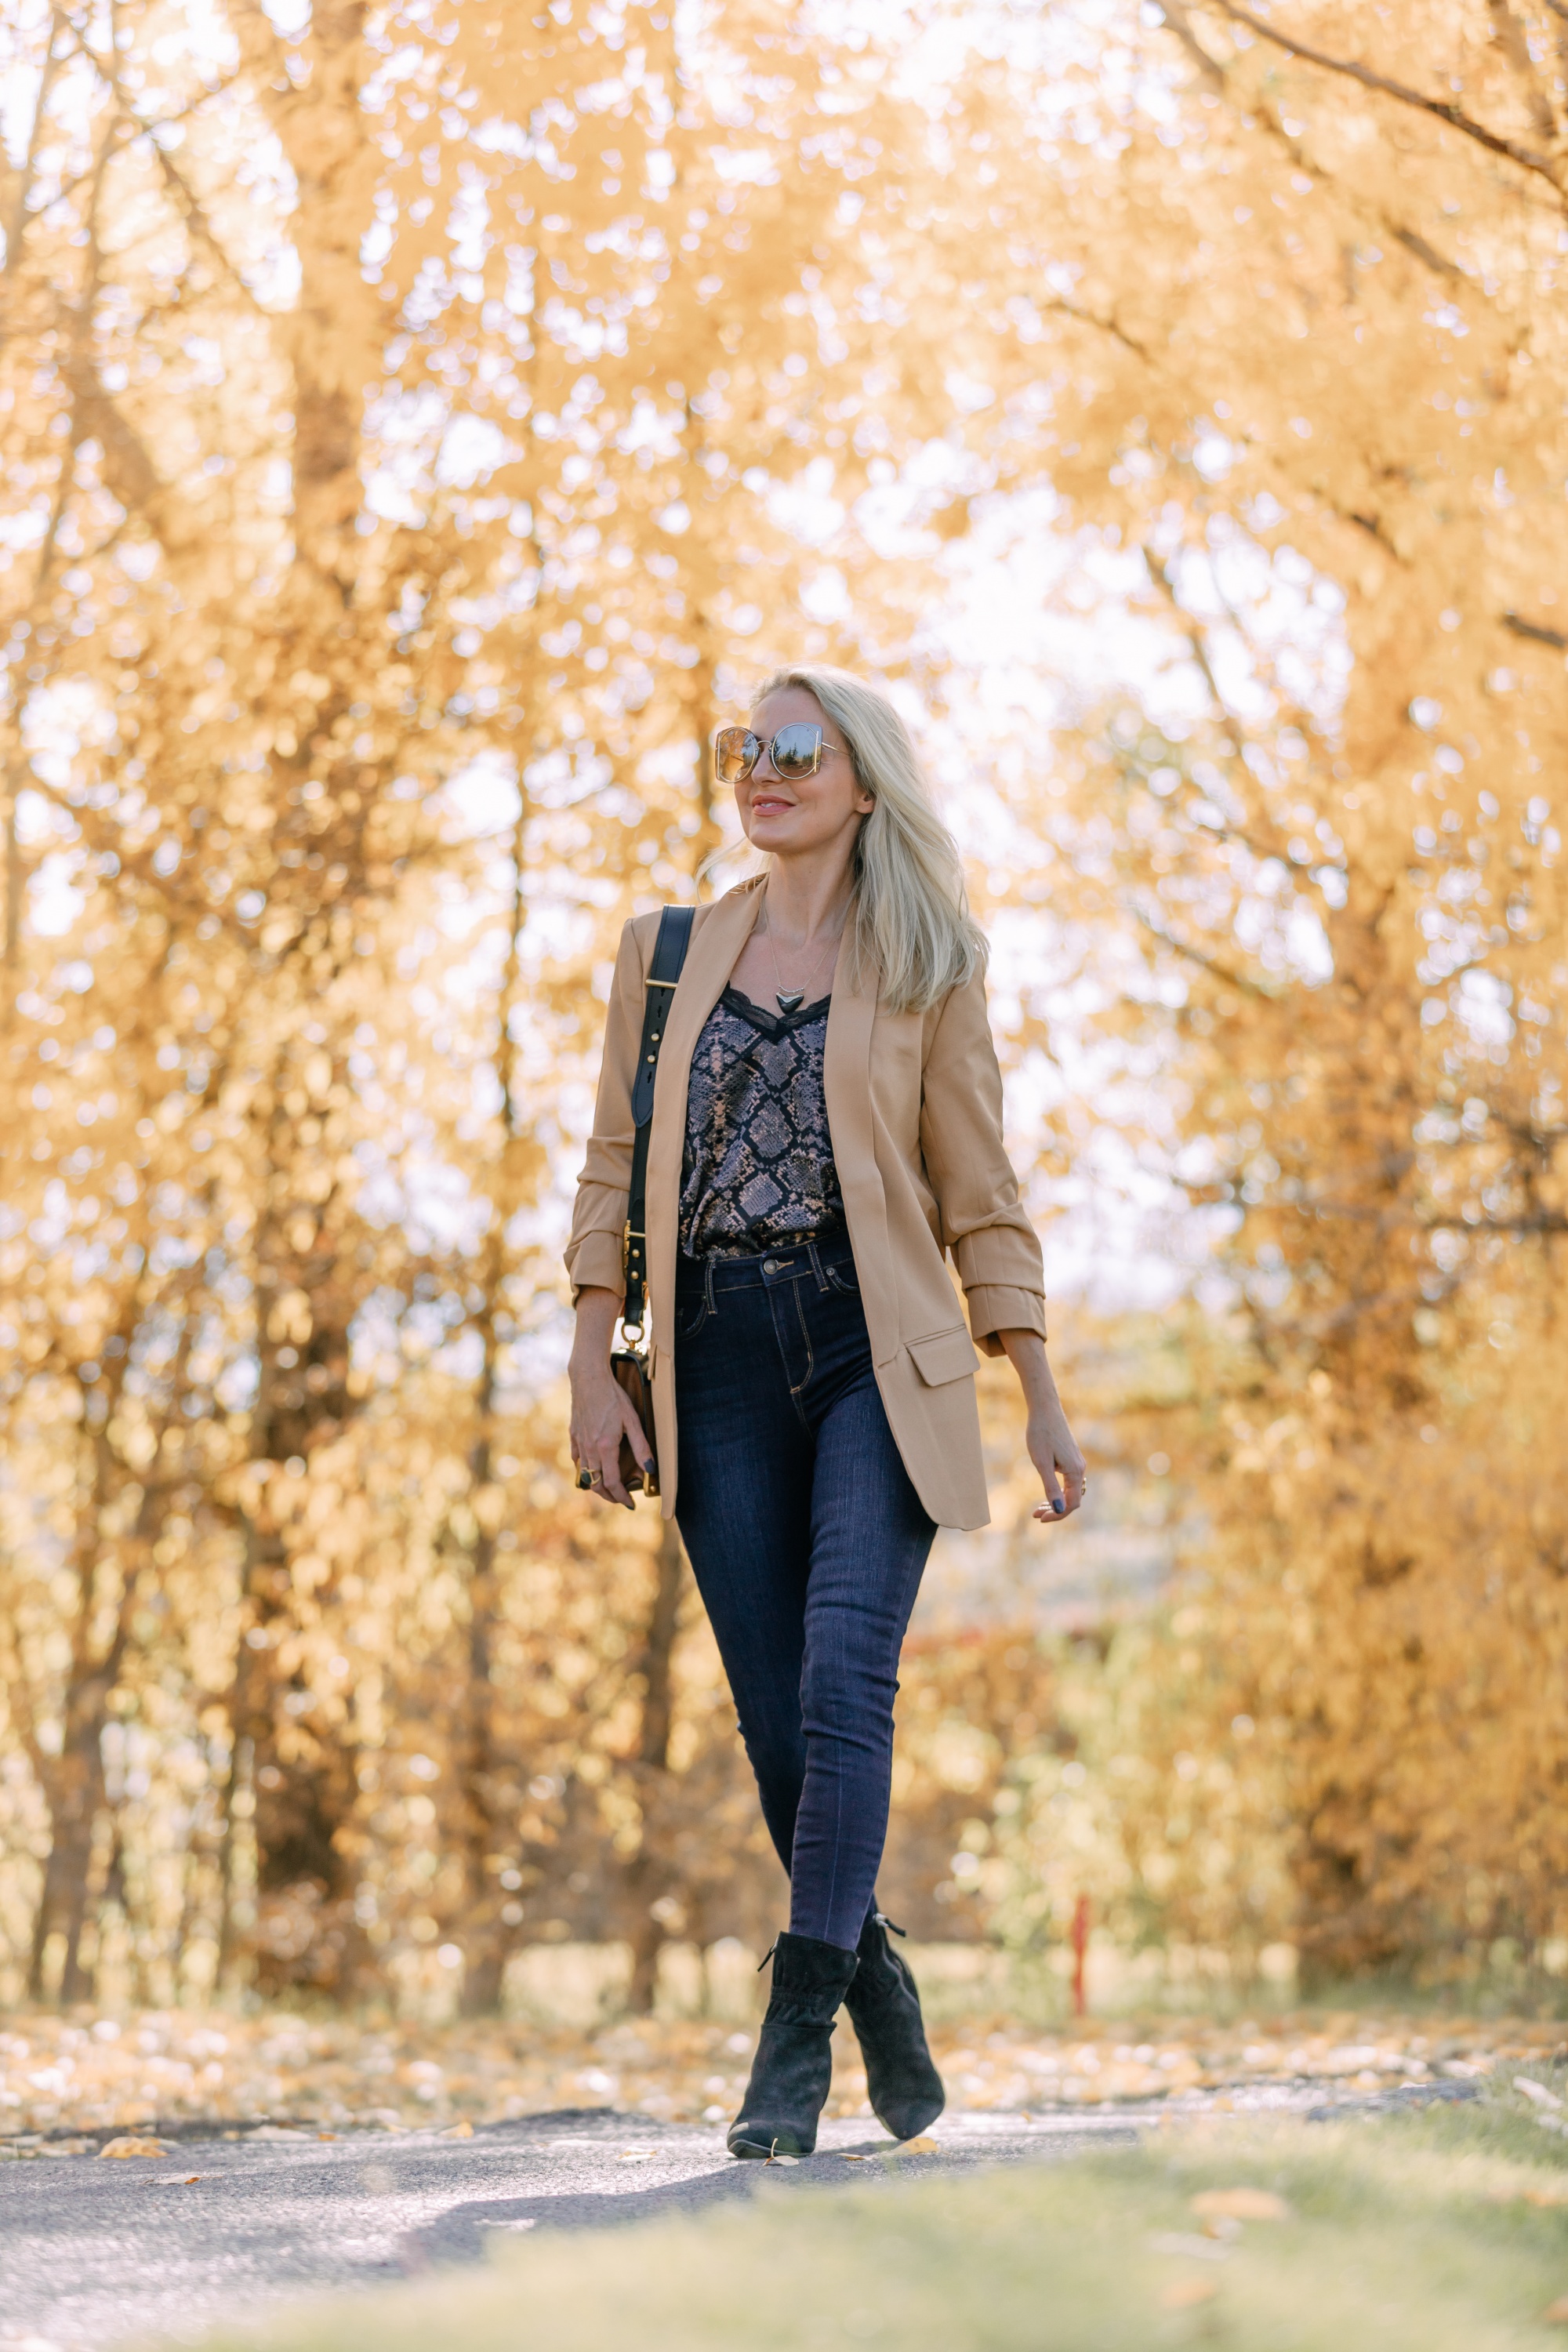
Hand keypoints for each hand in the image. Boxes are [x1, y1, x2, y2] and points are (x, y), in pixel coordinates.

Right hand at [568, 1287, 654, 1509]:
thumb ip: (642, 1447)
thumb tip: (650, 1470)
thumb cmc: (613, 1397)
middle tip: (620, 1499)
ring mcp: (579, 1442)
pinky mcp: (573, 1435)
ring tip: (609, 1488)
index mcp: (605, 1448)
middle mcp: (589, 1449)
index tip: (630, 1504)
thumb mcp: (632, 1420)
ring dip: (597, 1485)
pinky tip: (592, 1469)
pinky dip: (584, 1470)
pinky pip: (577, 1460)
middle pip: (596, 1484)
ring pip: (585, 1474)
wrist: (588, 1378)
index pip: (612, 1483)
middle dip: (609, 1496)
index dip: (621, 1497)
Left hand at [995, 1328, 1086, 1526]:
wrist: (1044, 1408)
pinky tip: (1045, 1491)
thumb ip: (1051, 1487)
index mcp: (1075, 1471)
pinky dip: (1057, 1490)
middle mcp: (1079, 1468)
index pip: (1072, 1503)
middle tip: (1036, 1515)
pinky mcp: (1070, 1457)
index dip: (1057, 1515)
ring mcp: (1076, 1462)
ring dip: (1055, 1501)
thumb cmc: (1040, 1433)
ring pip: (1070, 1490)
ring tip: (1037, 1508)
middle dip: (1055, 1510)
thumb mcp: (1042, 1463)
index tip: (1039, 1519)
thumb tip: (1060, 1509)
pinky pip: (1068, 1481)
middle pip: (1072, 1499)